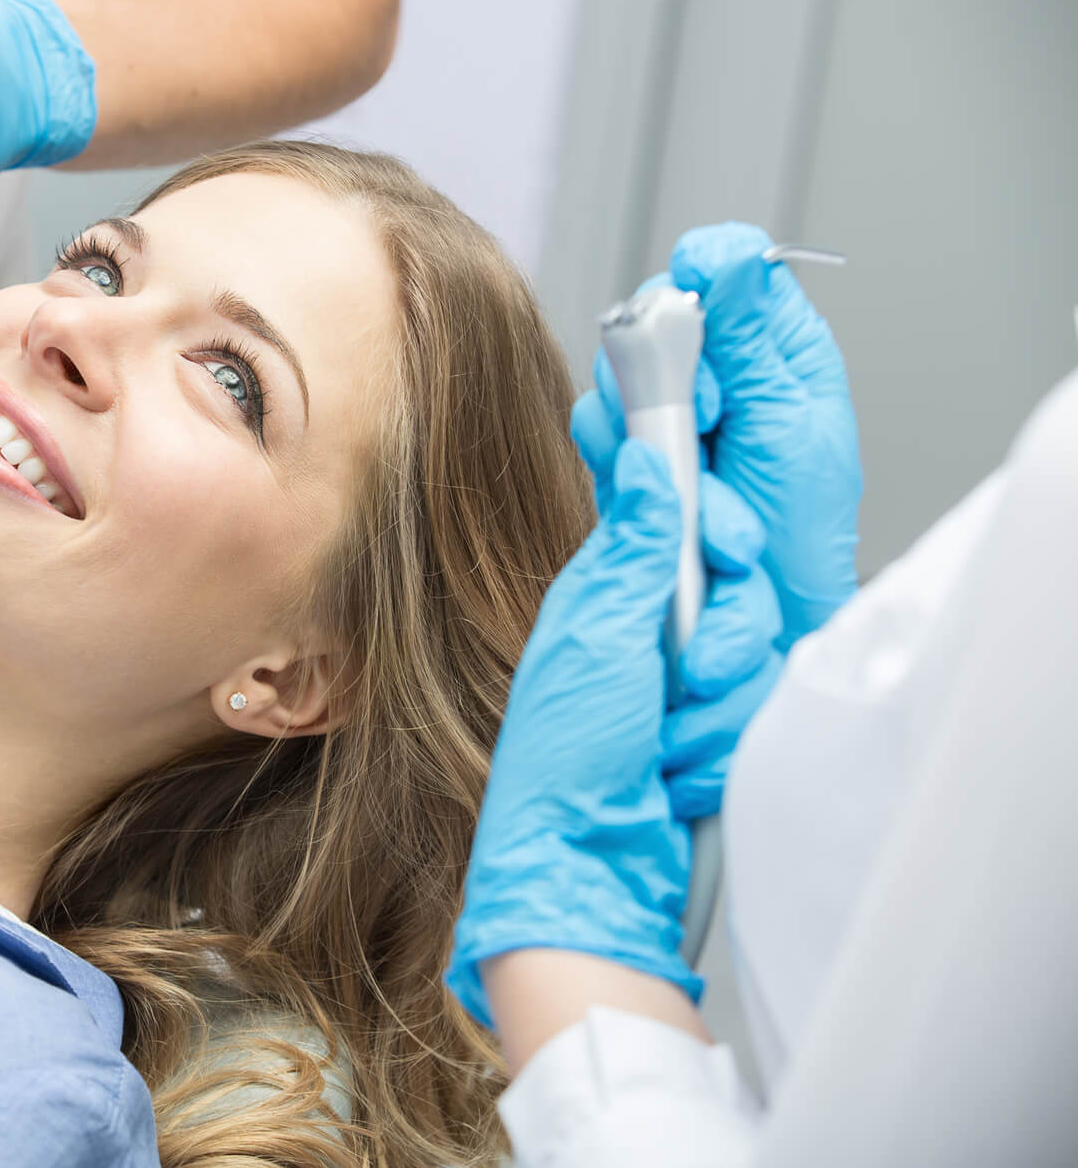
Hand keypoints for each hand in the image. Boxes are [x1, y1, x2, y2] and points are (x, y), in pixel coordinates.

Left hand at [445, 442, 783, 1026]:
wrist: (584, 865)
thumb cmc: (564, 758)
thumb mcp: (597, 636)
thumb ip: (635, 549)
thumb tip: (645, 458)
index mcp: (613, 595)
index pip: (692, 531)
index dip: (721, 535)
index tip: (727, 551)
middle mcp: (652, 636)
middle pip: (740, 597)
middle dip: (722, 645)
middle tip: (684, 680)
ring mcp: (685, 691)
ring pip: (756, 663)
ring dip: (714, 717)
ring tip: (663, 750)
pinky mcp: (716, 740)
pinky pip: (759, 721)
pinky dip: (720, 758)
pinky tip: (678, 782)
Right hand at [574, 222, 860, 647]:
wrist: (762, 622)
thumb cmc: (798, 536)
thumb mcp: (786, 426)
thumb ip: (751, 342)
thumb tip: (732, 254)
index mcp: (778, 350)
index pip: (729, 266)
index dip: (705, 268)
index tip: (696, 296)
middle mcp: (722, 373)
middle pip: (658, 311)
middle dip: (672, 363)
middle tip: (710, 416)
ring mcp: (671, 413)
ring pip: (617, 368)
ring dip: (647, 421)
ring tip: (693, 477)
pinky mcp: (632, 452)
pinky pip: (596, 424)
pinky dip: (616, 453)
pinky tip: (649, 484)